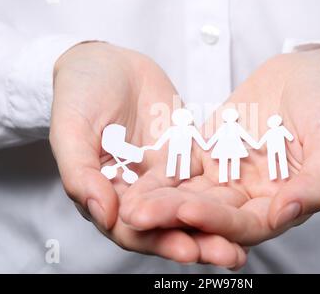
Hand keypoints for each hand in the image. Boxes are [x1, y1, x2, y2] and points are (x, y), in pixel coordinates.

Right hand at [50, 42, 246, 267]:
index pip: (133, 229)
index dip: (158, 241)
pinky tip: (249, 203)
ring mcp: (165, 174)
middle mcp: (138, 192)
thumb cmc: (79, 94)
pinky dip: (225, 191)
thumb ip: (81, 175)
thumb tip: (104, 215)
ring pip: (192, 205)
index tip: (187, 249)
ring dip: (217, 225)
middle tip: (228, 256)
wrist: (107, 63)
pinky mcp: (186, 154)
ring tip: (245, 242)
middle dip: (198, 241)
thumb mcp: (71, 131)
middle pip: (169, 224)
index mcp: (107, 194)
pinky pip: (207, 175)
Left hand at [120, 47, 319, 248]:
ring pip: (192, 193)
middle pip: (212, 214)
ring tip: (128, 203)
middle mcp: (252, 195)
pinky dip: (162, 174)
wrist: (312, 72)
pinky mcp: (212, 152)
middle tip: (139, 215)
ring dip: (161, 200)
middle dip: (175, 216)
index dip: (218, 222)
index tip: (188, 212)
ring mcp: (230, 174)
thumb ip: (316, 181)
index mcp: (283, 201)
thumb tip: (288, 213)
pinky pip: (184, 166)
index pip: (247, 224)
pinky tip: (136, 177)